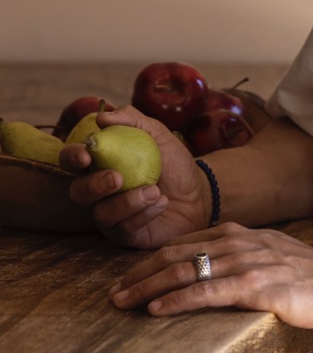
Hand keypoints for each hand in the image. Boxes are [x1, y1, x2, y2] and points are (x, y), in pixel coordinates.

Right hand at [60, 105, 209, 247]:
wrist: (200, 192)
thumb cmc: (173, 163)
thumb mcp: (157, 134)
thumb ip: (132, 119)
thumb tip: (102, 117)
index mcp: (101, 164)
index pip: (73, 160)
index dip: (72, 157)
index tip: (86, 155)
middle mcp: (99, 192)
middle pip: (78, 192)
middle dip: (94, 185)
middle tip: (118, 178)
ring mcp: (111, 216)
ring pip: (101, 214)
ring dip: (127, 202)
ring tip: (155, 190)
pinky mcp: (126, 235)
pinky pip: (122, 230)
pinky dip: (143, 214)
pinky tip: (162, 202)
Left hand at [109, 222, 312, 328]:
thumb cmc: (306, 272)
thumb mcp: (267, 252)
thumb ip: (238, 254)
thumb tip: (211, 266)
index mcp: (237, 234)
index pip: (182, 244)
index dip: (150, 260)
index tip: (127, 277)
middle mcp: (236, 243)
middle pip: (174, 255)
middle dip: (139, 274)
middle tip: (113, 293)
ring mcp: (244, 264)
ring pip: (183, 272)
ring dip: (147, 288)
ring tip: (123, 303)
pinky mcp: (254, 287)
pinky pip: (205, 293)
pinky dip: (176, 301)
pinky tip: (156, 311)